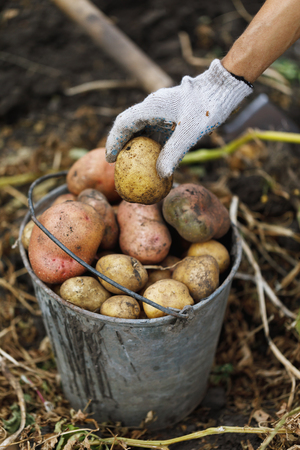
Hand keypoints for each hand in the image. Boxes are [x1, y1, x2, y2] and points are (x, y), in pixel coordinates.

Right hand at [106, 59, 252, 177]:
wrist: (222, 90)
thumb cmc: (206, 107)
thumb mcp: (190, 133)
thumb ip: (174, 153)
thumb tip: (161, 175)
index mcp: (151, 106)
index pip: (124, 123)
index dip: (114, 141)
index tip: (110, 158)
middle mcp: (153, 107)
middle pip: (129, 126)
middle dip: (121, 144)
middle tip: (118, 164)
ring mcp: (162, 111)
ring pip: (141, 129)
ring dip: (135, 145)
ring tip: (132, 165)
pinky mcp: (171, 116)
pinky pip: (155, 131)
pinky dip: (150, 145)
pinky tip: (154, 160)